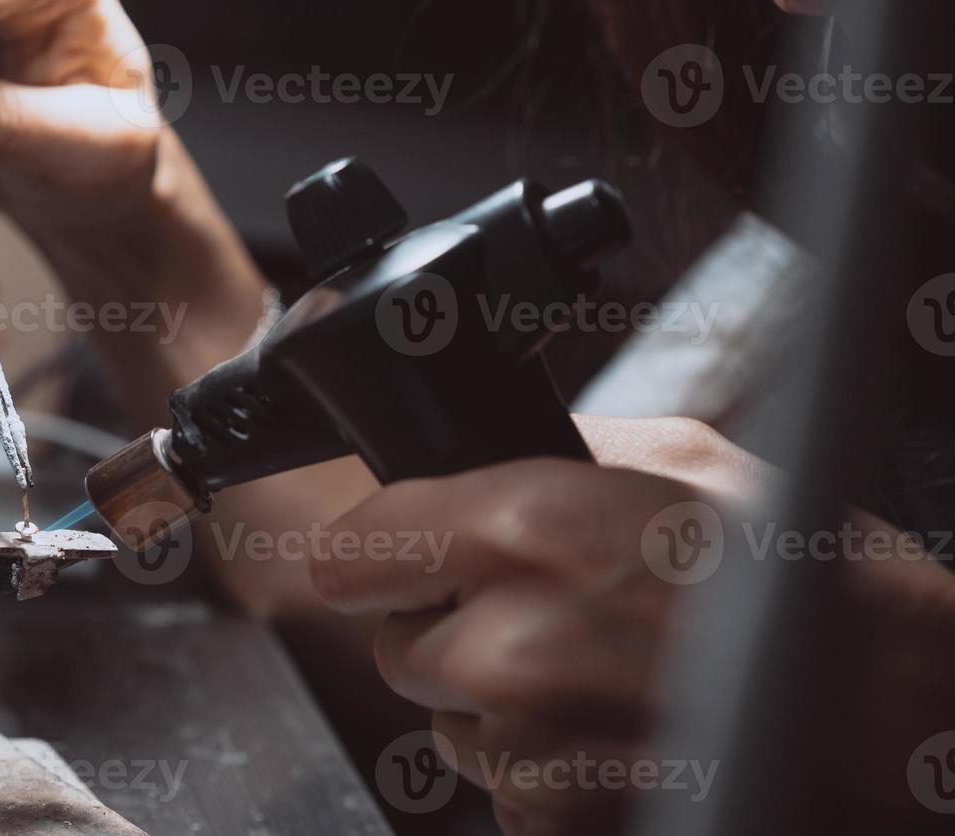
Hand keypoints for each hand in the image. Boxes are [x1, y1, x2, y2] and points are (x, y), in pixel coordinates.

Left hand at [312, 415, 954, 832]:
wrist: (914, 722)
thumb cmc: (822, 589)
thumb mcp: (695, 462)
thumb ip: (565, 454)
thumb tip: (484, 459)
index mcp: (529, 529)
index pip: (354, 549)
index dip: (378, 550)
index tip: (395, 554)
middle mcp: (509, 646)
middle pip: (394, 643)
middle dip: (449, 627)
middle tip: (542, 614)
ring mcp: (530, 752)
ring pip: (445, 724)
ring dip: (496, 705)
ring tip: (605, 678)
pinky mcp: (556, 827)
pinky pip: (501, 792)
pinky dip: (541, 771)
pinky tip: (621, 738)